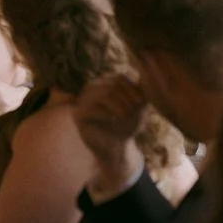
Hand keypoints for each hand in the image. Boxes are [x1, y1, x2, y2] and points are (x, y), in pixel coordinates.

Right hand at [73, 74, 146, 199]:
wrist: (115, 148)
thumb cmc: (127, 126)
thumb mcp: (138, 108)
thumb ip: (141, 91)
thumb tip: (145, 74)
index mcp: (104, 84)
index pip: (119, 78)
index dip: (133, 90)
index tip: (142, 105)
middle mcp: (90, 89)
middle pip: (112, 85)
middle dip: (127, 99)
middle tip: (134, 113)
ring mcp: (82, 101)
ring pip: (104, 94)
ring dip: (120, 107)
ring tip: (126, 116)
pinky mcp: (78, 114)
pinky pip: (93, 108)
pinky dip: (108, 114)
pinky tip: (114, 120)